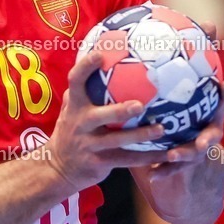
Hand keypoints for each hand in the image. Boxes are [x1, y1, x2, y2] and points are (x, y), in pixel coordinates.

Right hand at [43, 51, 179, 191]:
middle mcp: (80, 124)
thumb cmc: (71, 130)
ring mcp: (89, 145)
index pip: (75, 82)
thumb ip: (83, 89)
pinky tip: (166, 153)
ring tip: (161, 129)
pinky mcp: (99, 163)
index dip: (85, 67)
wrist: (58, 168)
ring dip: (141, 135)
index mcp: (74, 105)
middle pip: (100, 116)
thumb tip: (102, 55)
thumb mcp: (70, 108)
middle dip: (119, 111)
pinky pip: (127, 160)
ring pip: (118, 141)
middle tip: (140, 105)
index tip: (101, 55)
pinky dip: (148, 157)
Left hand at [137, 21, 223, 223]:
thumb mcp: (174, 88)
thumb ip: (178, 63)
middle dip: (211, 133)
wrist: (175, 152)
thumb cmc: (175, 110)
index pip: (220, 100)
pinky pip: (172, 169)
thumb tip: (180, 29)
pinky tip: (152, 173)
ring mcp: (195, 150)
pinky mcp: (180, 166)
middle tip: (206, 136)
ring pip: (193, 154)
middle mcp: (206, 131)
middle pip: (213, 133)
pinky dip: (163, 171)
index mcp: (207, 112)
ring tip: (172, 154)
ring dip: (185, 155)